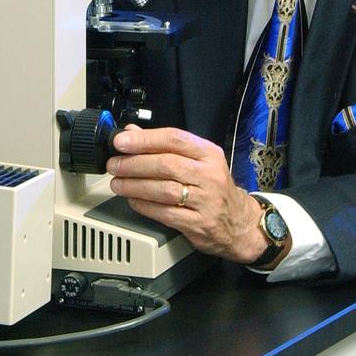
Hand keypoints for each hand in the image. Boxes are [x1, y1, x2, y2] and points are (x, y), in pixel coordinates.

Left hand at [107, 125, 267, 263]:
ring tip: (117, 183)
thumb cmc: (213, 187)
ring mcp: (206, 201)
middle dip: (134, 164)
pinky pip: (165, 213)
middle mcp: (209, 175)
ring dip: (134, 185)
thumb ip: (165, 146)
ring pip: (164, 190)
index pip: (174, 139)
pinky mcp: (199, 223)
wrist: (241, 223)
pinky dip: (144, 206)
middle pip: (166, 164)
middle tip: (114, 164)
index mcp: (208, 153)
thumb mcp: (198, 161)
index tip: (121, 141)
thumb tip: (131, 132)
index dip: (145, 139)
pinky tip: (132, 200)